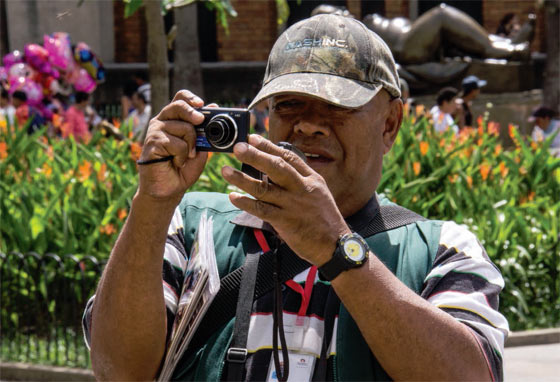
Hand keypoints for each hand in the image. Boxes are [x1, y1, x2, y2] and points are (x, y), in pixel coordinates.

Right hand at [137, 90, 209, 201]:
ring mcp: (155, 131)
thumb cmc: (182, 169)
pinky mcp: (151, 143)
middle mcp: (162, 122)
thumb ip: (205, 132)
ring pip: (183, 127)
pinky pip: (177, 143)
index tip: (202, 104)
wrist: (168, 190)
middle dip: (194, 113)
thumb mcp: (199, 149)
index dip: (191, 98)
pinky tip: (176, 162)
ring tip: (185, 157)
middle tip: (201, 122)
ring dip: (191, 145)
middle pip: (179, 106)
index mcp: (173, 119)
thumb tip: (214, 108)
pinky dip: (182, 155)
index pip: (179, 98)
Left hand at [222, 135, 350, 265]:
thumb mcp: (319, 192)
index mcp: (311, 179)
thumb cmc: (325, 219)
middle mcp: (302, 188)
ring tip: (226, 171)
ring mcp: (293, 205)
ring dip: (242, 179)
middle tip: (238, 147)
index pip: (288, 157)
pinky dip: (246, 203)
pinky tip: (233, 197)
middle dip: (255, 155)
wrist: (335, 244)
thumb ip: (301, 179)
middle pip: (276, 167)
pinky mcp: (286, 221)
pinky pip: (261, 210)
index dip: (269, 146)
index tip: (253, 138)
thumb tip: (278, 167)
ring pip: (264, 188)